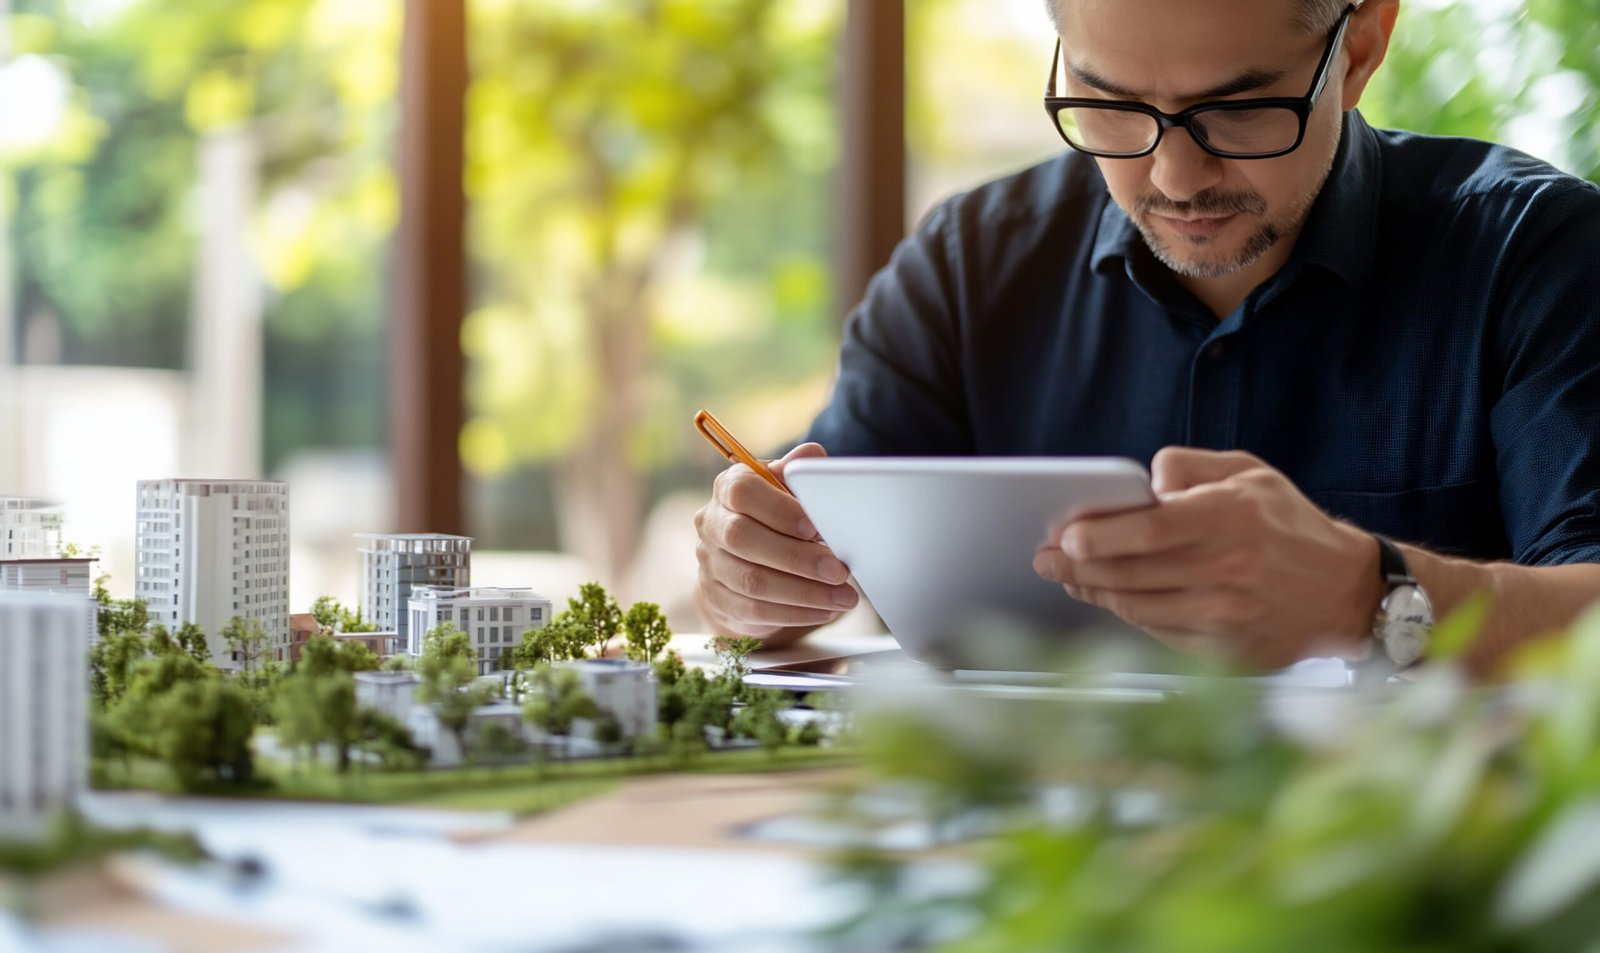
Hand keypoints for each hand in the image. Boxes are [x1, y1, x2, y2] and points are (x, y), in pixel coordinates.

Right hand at [694, 443, 858, 643]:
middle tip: (838, 570)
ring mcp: (710, 563)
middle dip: (797, 558)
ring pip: (752, 581)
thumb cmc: (777, 514)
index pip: (744, 492)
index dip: (779, 510)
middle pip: (744, 540)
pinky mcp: (716, 597)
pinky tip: (824, 610)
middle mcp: (712, 523)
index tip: (815, 526)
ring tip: (842, 597)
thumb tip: (812, 459)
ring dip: (803, 592)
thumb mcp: (788, 488)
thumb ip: (800, 472)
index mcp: (729, 486)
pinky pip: (754, 610)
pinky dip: (794, 613)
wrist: (749, 556)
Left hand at [1032, 447, 1383, 669]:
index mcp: (1231, 518)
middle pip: (1131, 572)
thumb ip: (1188, 467)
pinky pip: (1158, 632)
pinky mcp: (1225, 651)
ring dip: (1094, 591)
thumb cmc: (1289, 527)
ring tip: (1070, 576)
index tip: (1066, 535)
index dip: (1101, 535)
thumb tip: (1141, 482)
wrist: (1347, 592)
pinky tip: (1110, 597)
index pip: (1151, 530)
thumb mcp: (1248, 473)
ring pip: (1137, 606)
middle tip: (1047, 558)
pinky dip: (1128, 614)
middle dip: (1077, 566)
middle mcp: (1229, 570)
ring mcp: (1226, 615)